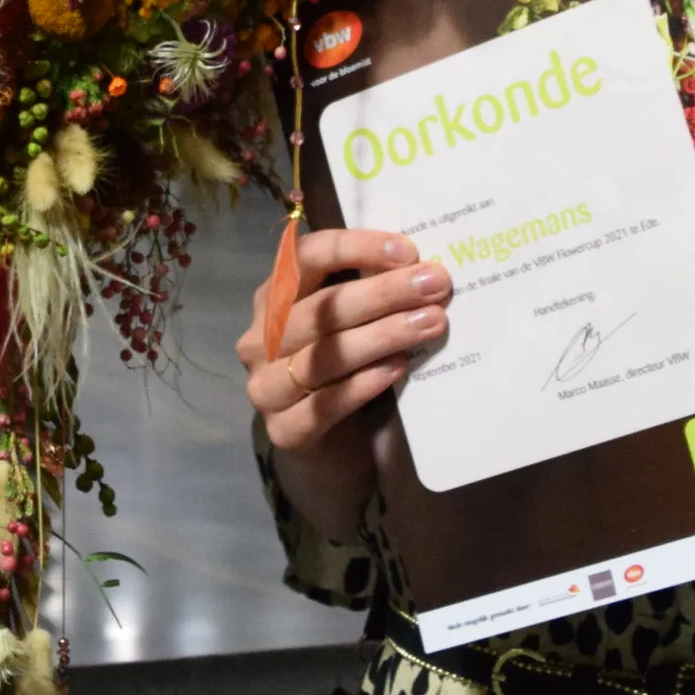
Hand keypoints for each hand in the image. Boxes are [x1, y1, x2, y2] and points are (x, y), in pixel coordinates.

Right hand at [237, 226, 448, 459]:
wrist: (330, 446)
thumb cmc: (343, 368)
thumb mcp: (351, 322)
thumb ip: (370, 293)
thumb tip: (423, 269)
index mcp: (274, 298)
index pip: (305, 258)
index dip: (355, 248)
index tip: (408, 251)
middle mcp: (260, 338)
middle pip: (320, 309)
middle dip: (382, 293)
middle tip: (434, 286)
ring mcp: (266, 387)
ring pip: (322, 356)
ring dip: (382, 335)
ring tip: (430, 323)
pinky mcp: (283, 430)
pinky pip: (324, 404)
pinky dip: (364, 383)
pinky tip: (398, 368)